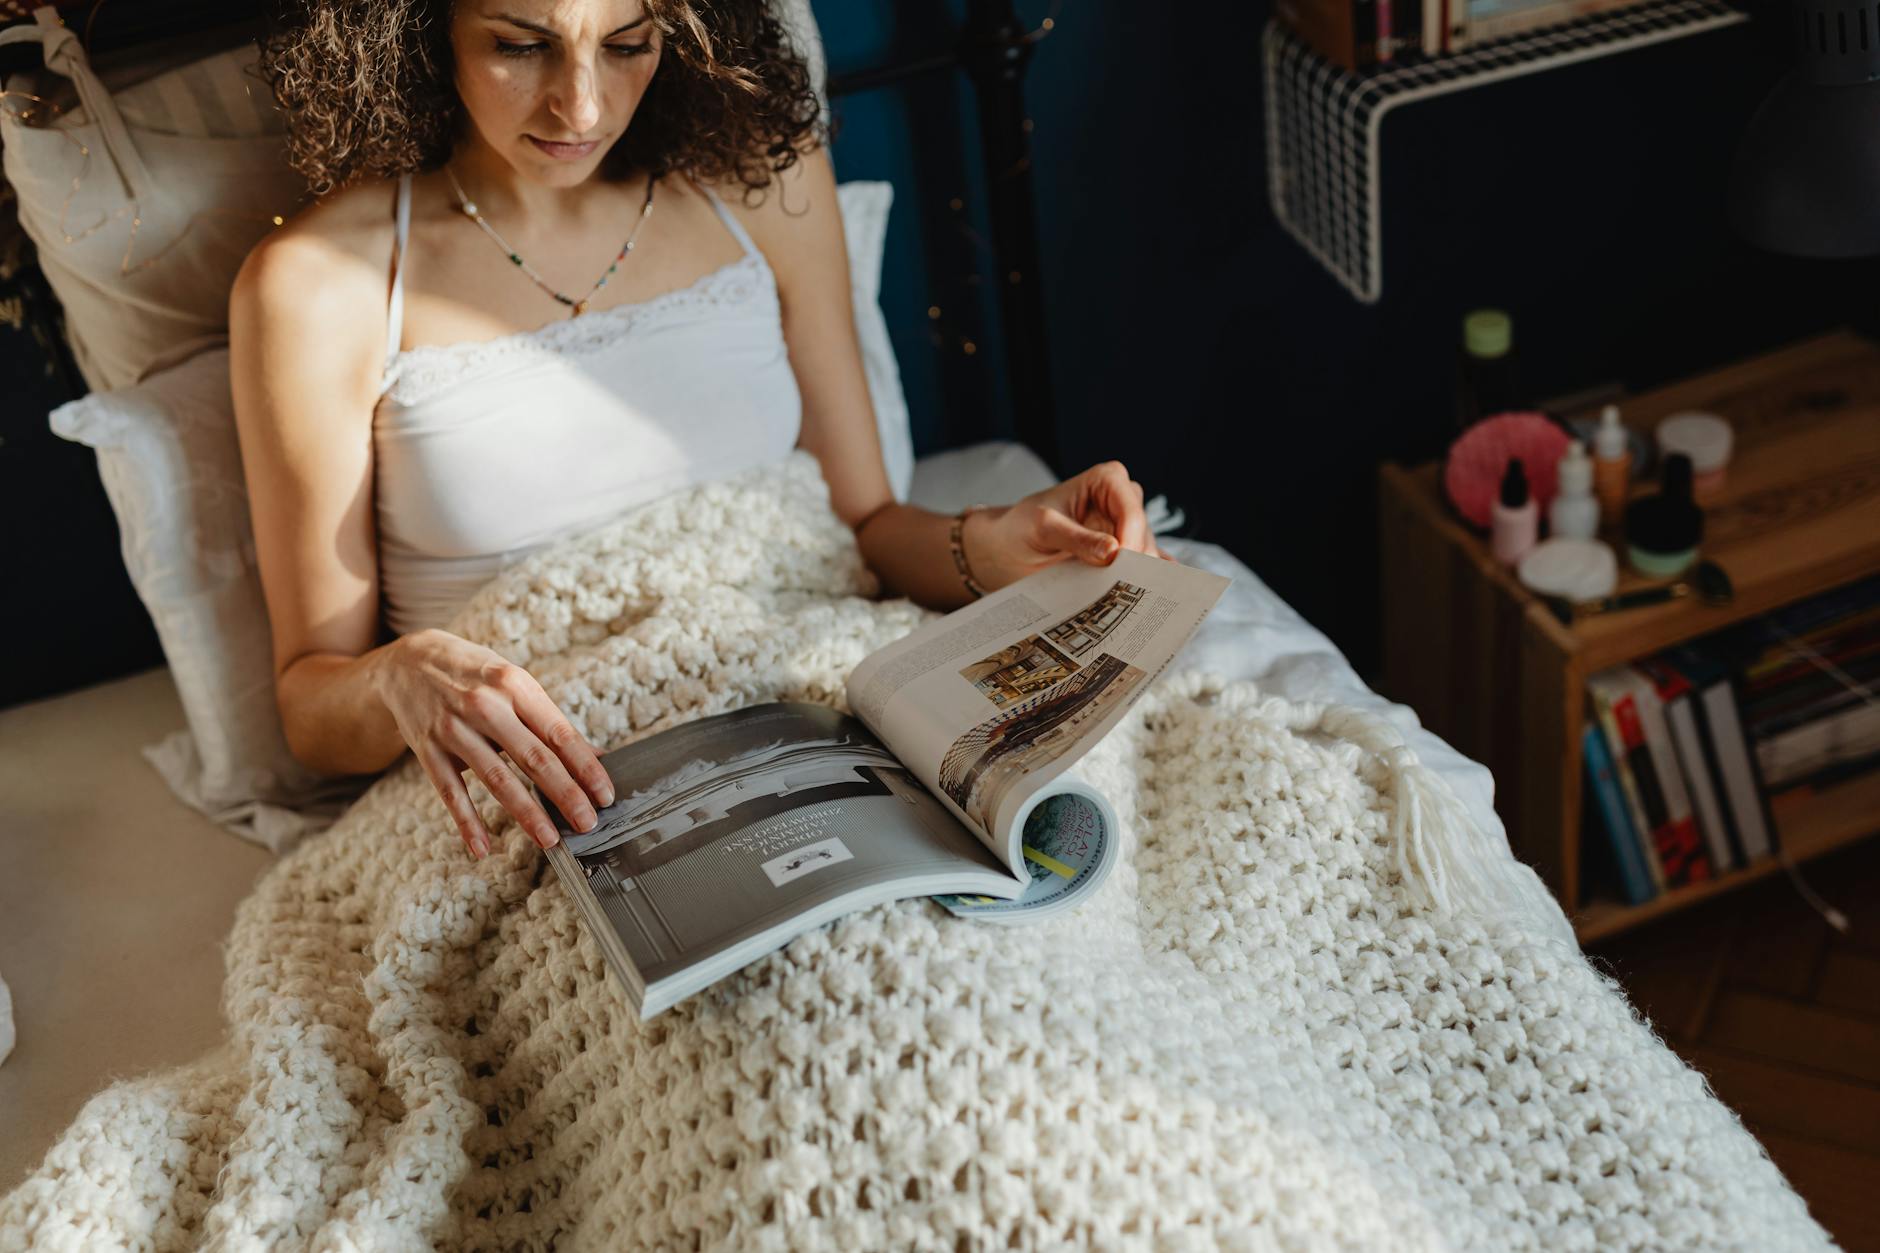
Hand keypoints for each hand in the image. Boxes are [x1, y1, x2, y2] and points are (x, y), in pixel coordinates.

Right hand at [371, 628, 615, 858]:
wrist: (409, 661)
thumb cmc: (476, 675)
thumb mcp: (515, 684)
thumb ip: (550, 721)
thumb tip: (595, 756)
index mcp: (515, 685)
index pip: (558, 733)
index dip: (585, 767)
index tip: (604, 794)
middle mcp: (485, 705)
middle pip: (533, 758)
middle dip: (565, 794)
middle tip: (587, 823)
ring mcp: (454, 728)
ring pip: (496, 779)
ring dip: (526, 813)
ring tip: (549, 840)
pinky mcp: (427, 749)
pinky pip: (450, 792)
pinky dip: (466, 822)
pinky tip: (482, 848)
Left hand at [963, 460, 1171, 591]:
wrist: (1009, 547)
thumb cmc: (1022, 527)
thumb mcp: (1044, 529)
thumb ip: (1078, 539)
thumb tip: (1113, 552)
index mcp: (1108, 480)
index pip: (1131, 511)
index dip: (1129, 541)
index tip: (1117, 567)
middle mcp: (1123, 500)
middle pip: (1143, 535)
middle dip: (1134, 563)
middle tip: (1121, 590)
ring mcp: (1126, 528)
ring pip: (1147, 555)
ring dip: (1135, 578)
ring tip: (1119, 599)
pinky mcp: (1126, 553)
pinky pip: (1145, 569)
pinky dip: (1143, 585)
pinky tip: (1142, 600)